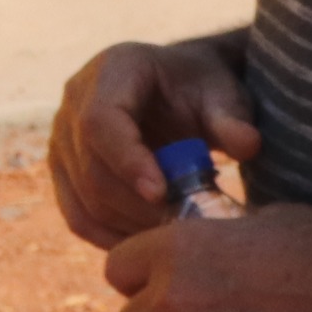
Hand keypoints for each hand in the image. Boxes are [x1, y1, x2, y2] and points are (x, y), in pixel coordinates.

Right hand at [49, 33, 259, 249]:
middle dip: (136, 205)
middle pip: (90, 167)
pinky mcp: (64, 173)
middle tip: (183, 225)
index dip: (126, 161)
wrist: (178, 93)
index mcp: (112, 69)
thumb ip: (232, 118)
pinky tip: (151, 242)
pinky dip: (113, 237)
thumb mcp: (223, 95)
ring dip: (128, 225)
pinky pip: (79, 217)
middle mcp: (74, 101)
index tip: (161, 194)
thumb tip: (248, 145)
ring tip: (174, 231)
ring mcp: (62, 139)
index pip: (100, 120)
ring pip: (84, 199)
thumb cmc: (202, 90)